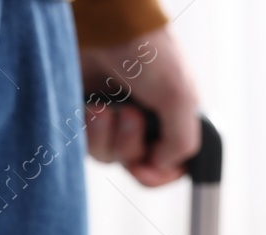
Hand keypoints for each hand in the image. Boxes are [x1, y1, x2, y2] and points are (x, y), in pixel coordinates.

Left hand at [80, 27, 199, 186]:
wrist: (104, 27)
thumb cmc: (146, 54)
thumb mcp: (179, 96)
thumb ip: (182, 140)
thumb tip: (163, 165)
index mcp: (171, 117)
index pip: (168, 166)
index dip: (157, 174)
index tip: (146, 167)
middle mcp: (142, 121)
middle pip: (133, 163)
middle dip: (128, 144)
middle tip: (129, 114)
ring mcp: (112, 119)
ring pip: (105, 156)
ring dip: (105, 135)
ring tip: (105, 107)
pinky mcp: (85, 114)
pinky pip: (82, 142)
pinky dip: (87, 129)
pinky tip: (91, 106)